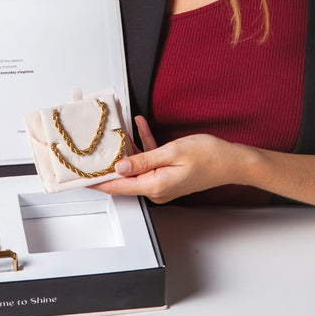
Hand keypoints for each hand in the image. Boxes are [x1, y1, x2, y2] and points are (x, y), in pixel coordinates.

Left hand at [93, 116, 245, 202]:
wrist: (232, 161)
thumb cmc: (208, 156)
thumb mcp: (172, 153)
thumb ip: (143, 160)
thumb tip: (119, 167)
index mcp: (154, 186)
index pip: (118, 186)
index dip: (98, 182)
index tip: (81, 178)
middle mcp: (156, 188)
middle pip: (125, 175)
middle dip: (111, 158)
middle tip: (96, 146)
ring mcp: (162, 183)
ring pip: (137, 165)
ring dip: (129, 146)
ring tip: (120, 127)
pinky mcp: (167, 175)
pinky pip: (150, 161)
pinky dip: (145, 145)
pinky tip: (140, 127)